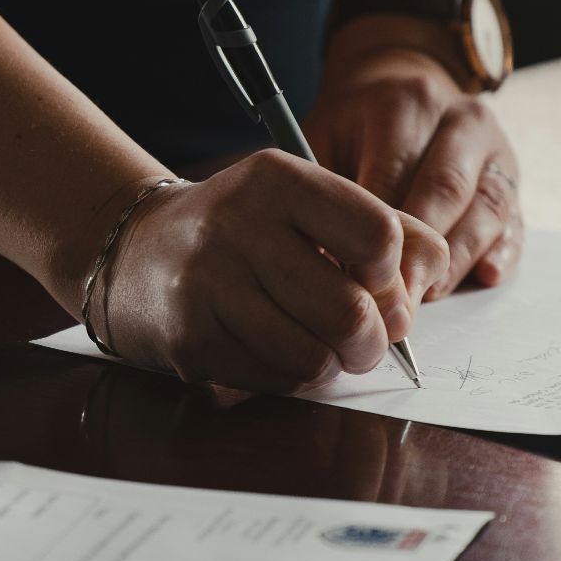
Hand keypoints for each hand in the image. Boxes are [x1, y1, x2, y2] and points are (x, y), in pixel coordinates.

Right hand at [91, 150, 447, 392]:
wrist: (135, 251)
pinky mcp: (191, 339)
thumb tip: (426, 285)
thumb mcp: (305, 202)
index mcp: (279, 179)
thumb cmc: (242, 230)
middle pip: (353, 312)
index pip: (379, 235)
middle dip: (373, 341)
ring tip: (319, 345)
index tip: (376, 281)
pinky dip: (291, 377)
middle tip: (364, 339)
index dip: (393, 274)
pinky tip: (273, 350)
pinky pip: (275, 380)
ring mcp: (210, 285)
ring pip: (316, 357)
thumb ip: (381, 227)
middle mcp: (239, 225)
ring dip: (332, 365)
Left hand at [306, 42, 523, 297]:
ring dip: (457, 260)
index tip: (356, 277)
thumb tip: (324, 259)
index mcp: (408, 103)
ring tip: (427, 296)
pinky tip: (484, 276)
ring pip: (486, 208)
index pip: (396, 173)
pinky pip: (514, 220)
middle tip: (394, 301)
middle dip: (420, 253)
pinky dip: (502, 252)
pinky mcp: (512, 179)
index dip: (377, 231)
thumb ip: (325, 190)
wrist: (401, 90)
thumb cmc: (354, 127)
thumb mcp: (324, 137)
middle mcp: (461, 120)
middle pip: (446, 191)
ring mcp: (495, 149)